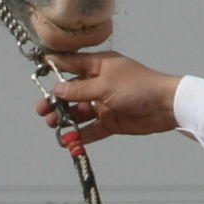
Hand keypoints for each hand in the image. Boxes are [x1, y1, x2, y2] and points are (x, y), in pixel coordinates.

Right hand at [34, 50, 181, 144]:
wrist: (165, 106)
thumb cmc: (139, 87)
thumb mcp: (105, 85)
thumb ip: (80, 90)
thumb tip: (57, 90)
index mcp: (99, 66)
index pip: (71, 64)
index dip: (54, 67)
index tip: (38, 70)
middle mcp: (100, 83)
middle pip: (71, 92)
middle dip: (56, 100)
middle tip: (42, 110)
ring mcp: (105, 103)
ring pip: (79, 111)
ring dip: (65, 117)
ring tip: (53, 124)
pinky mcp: (111, 121)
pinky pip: (91, 129)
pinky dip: (80, 134)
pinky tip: (68, 140)